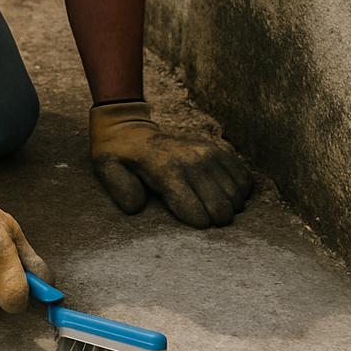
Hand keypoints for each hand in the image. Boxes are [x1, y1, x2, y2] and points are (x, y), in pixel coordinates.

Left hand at [90, 101, 252, 226]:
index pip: (197, 213)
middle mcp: (193, 161)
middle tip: (203, 216)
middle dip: (215, 220)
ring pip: (237, 195)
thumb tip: (136, 207)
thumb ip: (119, 187)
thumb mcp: (105, 167)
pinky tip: (222, 191)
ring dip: (228, 206)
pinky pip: (245, 179)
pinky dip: (239, 190)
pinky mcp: (220, 148)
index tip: (188, 219)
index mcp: (167, 169)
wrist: (129, 126)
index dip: (195, 224)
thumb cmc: (118, 154)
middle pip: (222, 207)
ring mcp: (209, 153)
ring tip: (209, 203)